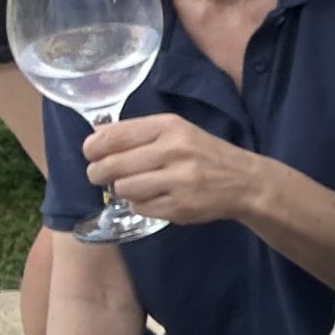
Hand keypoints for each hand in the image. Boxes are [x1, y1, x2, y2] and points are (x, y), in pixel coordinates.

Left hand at [82, 113, 252, 225]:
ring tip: (134, 186)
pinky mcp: (179, 207)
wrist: (243, 181)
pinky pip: (140, 207)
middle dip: (98, 173)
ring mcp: (177, 180)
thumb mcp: (176, 131)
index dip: (93, 147)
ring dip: (123, 190)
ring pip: (123, 189)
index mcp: (169, 126)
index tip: (91, 153)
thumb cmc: (203, 153)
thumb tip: (95, 139)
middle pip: (112, 165)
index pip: (114, 136)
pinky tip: (153, 197)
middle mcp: (173, 150)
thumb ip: (139, 134)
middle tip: (99, 176)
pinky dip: (140, 204)